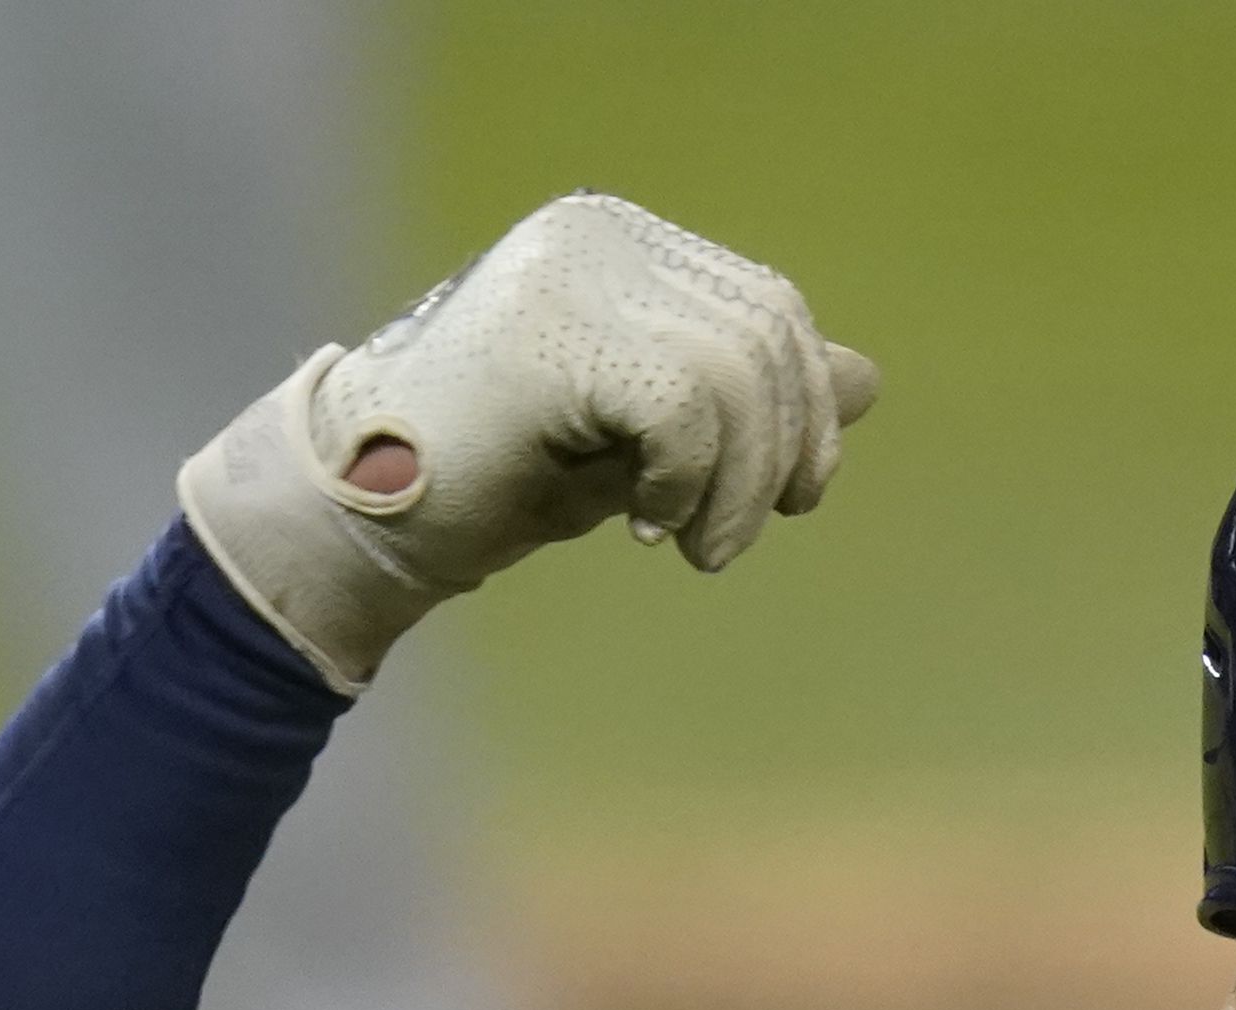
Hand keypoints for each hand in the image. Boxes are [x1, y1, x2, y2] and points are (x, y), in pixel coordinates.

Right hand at [176, 192, 880, 691]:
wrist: (366, 513)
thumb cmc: (500, 476)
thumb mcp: (651, 439)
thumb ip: (749, 401)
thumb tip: (869, 379)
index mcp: (619, 239)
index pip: (767, 306)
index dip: (803, 410)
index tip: (789, 499)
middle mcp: (597, 235)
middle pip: (767, 334)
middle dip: (783, 453)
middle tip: (732, 538)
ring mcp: (572, 273)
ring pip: (737, 375)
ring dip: (739, 487)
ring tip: (695, 548)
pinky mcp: (554, 333)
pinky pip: (686, 408)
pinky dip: (688, 484)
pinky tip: (642, 524)